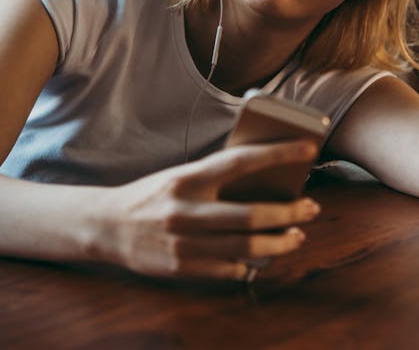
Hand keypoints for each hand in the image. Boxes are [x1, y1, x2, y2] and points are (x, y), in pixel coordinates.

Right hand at [91, 141, 319, 280]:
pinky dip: (251, 264)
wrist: (106, 226)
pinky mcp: (182, 268)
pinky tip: (262, 258)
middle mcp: (187, 210)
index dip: (278, 154)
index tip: (307, 148)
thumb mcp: (183, 176)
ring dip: (280, 243)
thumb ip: (218, 176)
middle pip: (252, 214)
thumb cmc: (156, 196)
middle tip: (312, 208)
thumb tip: (269, 178)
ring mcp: (185, 243)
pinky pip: (229, 270)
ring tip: (297, 236)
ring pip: (247, 247)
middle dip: (290, 212)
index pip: (242, 161)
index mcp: (189, 179)